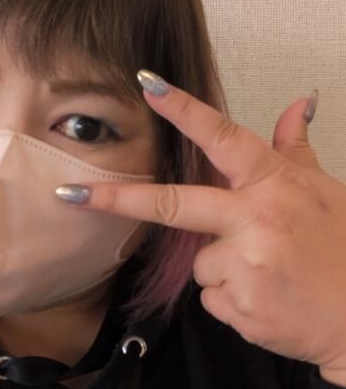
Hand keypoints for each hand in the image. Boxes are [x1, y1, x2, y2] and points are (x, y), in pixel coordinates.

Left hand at [56, 71, 345, 384]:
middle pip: (172, 204)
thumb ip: (296, 150)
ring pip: (197, 259)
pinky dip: (230, 296)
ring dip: (220, 265)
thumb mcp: (326, 192)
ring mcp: (245, 264)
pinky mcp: (238, 304)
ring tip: (266, 272)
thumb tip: (299, 101)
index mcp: (274, 185)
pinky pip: (210, 295)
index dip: (183, 109)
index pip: (223, 137)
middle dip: (116, 199)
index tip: (146, 84)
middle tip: (69, 193)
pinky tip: (264, 297)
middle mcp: (255, 219)